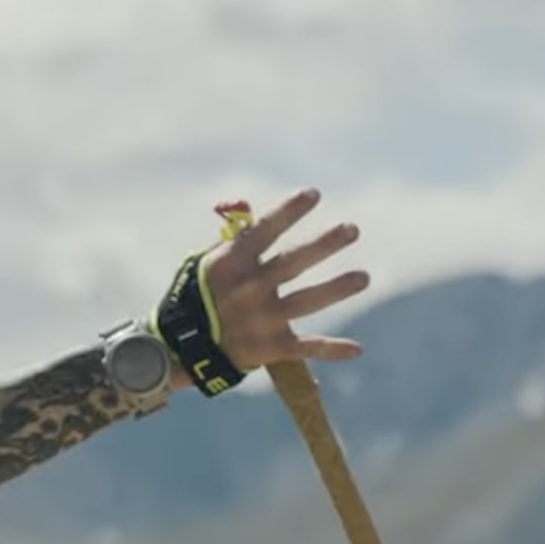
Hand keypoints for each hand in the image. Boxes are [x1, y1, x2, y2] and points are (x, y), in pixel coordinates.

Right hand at [195, 187, 370, 373]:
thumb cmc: (197, 297)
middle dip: (323, 245)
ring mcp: (261, 319)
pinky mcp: (270, 347)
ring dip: (336, 289)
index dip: (288, 211)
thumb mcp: (204, 265)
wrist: (180, 347)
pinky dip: (330, 350)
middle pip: (292, 263)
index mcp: (231, 264)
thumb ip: (232, 243)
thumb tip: (255, 215)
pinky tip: (356, 349)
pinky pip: (305, 347)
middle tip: (352, 229)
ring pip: (305, 302)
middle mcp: (249, 289)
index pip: (264, 231)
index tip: (313, 194)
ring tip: (363, 277)